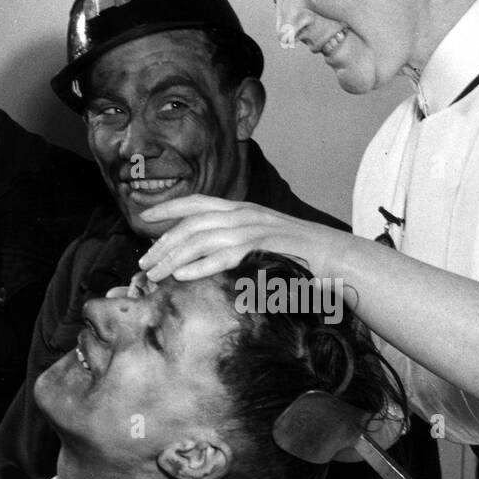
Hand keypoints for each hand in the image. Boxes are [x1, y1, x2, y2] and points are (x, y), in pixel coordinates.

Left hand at [137, 196, 344, 283]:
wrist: (333, 256)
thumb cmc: (296, 253)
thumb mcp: (261, 237)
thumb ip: (235, 239)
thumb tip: (205, 254)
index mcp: (242, 209)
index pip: (196, 202)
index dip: (168, 208)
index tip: (144, 218)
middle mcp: (243, 214)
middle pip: (191, 224)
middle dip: (163, 243)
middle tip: (144, 263)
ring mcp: (252, 230)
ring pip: (201, 239)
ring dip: (172, 257)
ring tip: (154, 274)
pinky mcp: (261, 249)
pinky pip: (223, 257)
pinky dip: (199, 266)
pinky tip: (181, 276)